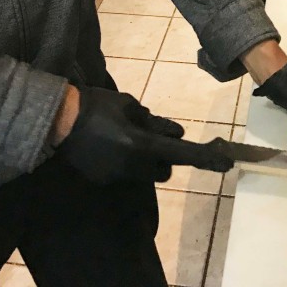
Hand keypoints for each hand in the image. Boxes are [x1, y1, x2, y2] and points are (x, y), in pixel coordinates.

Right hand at [55, 87, 233, 184]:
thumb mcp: (128, 105)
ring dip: (146, 161)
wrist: (59, 120)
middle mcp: (133, 166)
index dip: (205, 158)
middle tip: (152, 137)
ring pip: (146, 174)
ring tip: (128, 140)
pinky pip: (125, 175)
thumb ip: (153, 121)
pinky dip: (125, 163)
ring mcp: (118, 177)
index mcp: (141, 144)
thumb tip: (175, 132)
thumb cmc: (96, 105)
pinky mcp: (105, 182)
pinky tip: (110, 146)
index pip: (181, 153)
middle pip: (164, 169)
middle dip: (165, 157)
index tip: (227, 162)